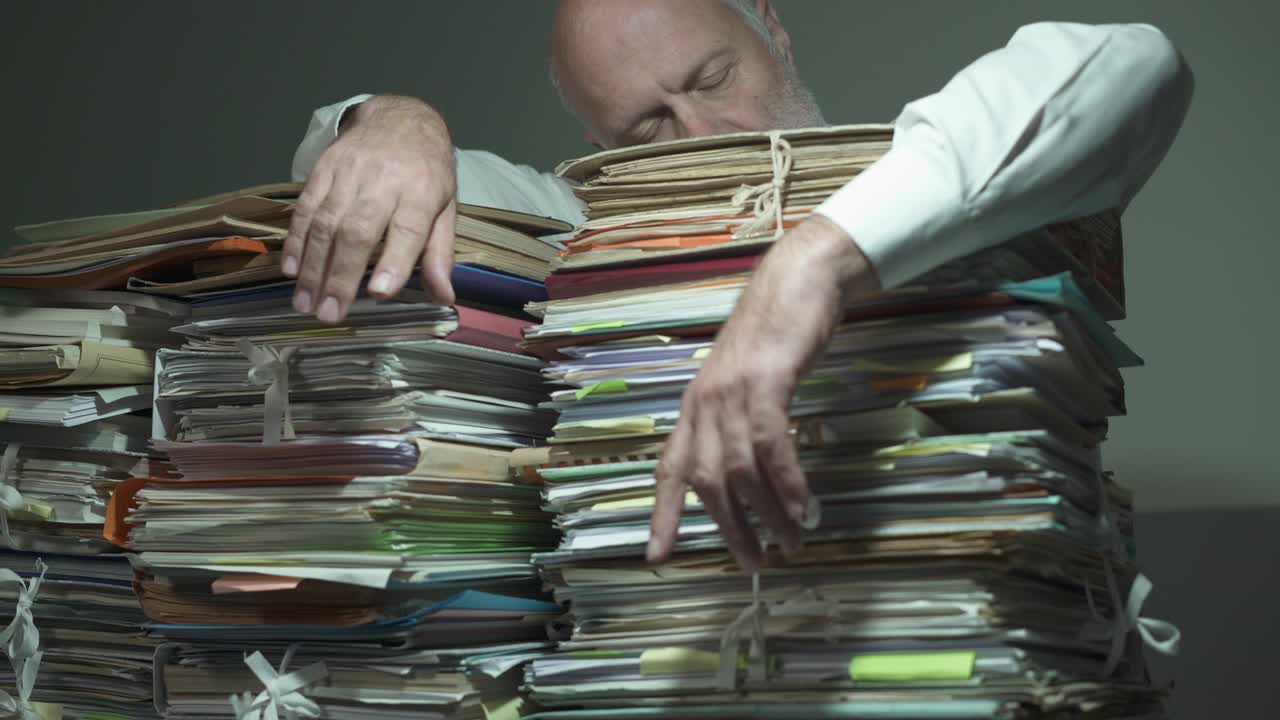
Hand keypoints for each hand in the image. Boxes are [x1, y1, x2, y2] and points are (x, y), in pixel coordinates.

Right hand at [283, 95, 456, 323]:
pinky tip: (291, 269)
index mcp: (421, 191)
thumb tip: (443, 296)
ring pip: (326, 223)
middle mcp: (383, 180)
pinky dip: (296, 240)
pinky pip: (305, 208)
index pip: (407, 230)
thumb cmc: (426, 171)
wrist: (399, 118)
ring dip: (312, 266)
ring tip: (305, 302)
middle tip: (330, 313)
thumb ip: (439, 253)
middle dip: (341, 276)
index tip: (378, 294)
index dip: (393, 263)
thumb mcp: (445, 209)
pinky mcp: (323, 169)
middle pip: (358, 231)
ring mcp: (348, 173)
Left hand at [646, 215, 879, 571]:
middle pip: (706, 480)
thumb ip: (737, 420)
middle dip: (729, 528)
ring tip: (789, 543)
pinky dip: (787, 482)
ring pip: (740, 469)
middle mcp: (704, 402)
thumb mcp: (745, 381)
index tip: (657, 557)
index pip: (669, 468)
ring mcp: (731, 391)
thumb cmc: (777, 334)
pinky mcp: (765, 381)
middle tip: (753, 563)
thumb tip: (745, 473)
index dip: (662, 515)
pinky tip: (802, 506)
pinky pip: (771, 444)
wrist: (799, 280)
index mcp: (694, 406)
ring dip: (766, 514)